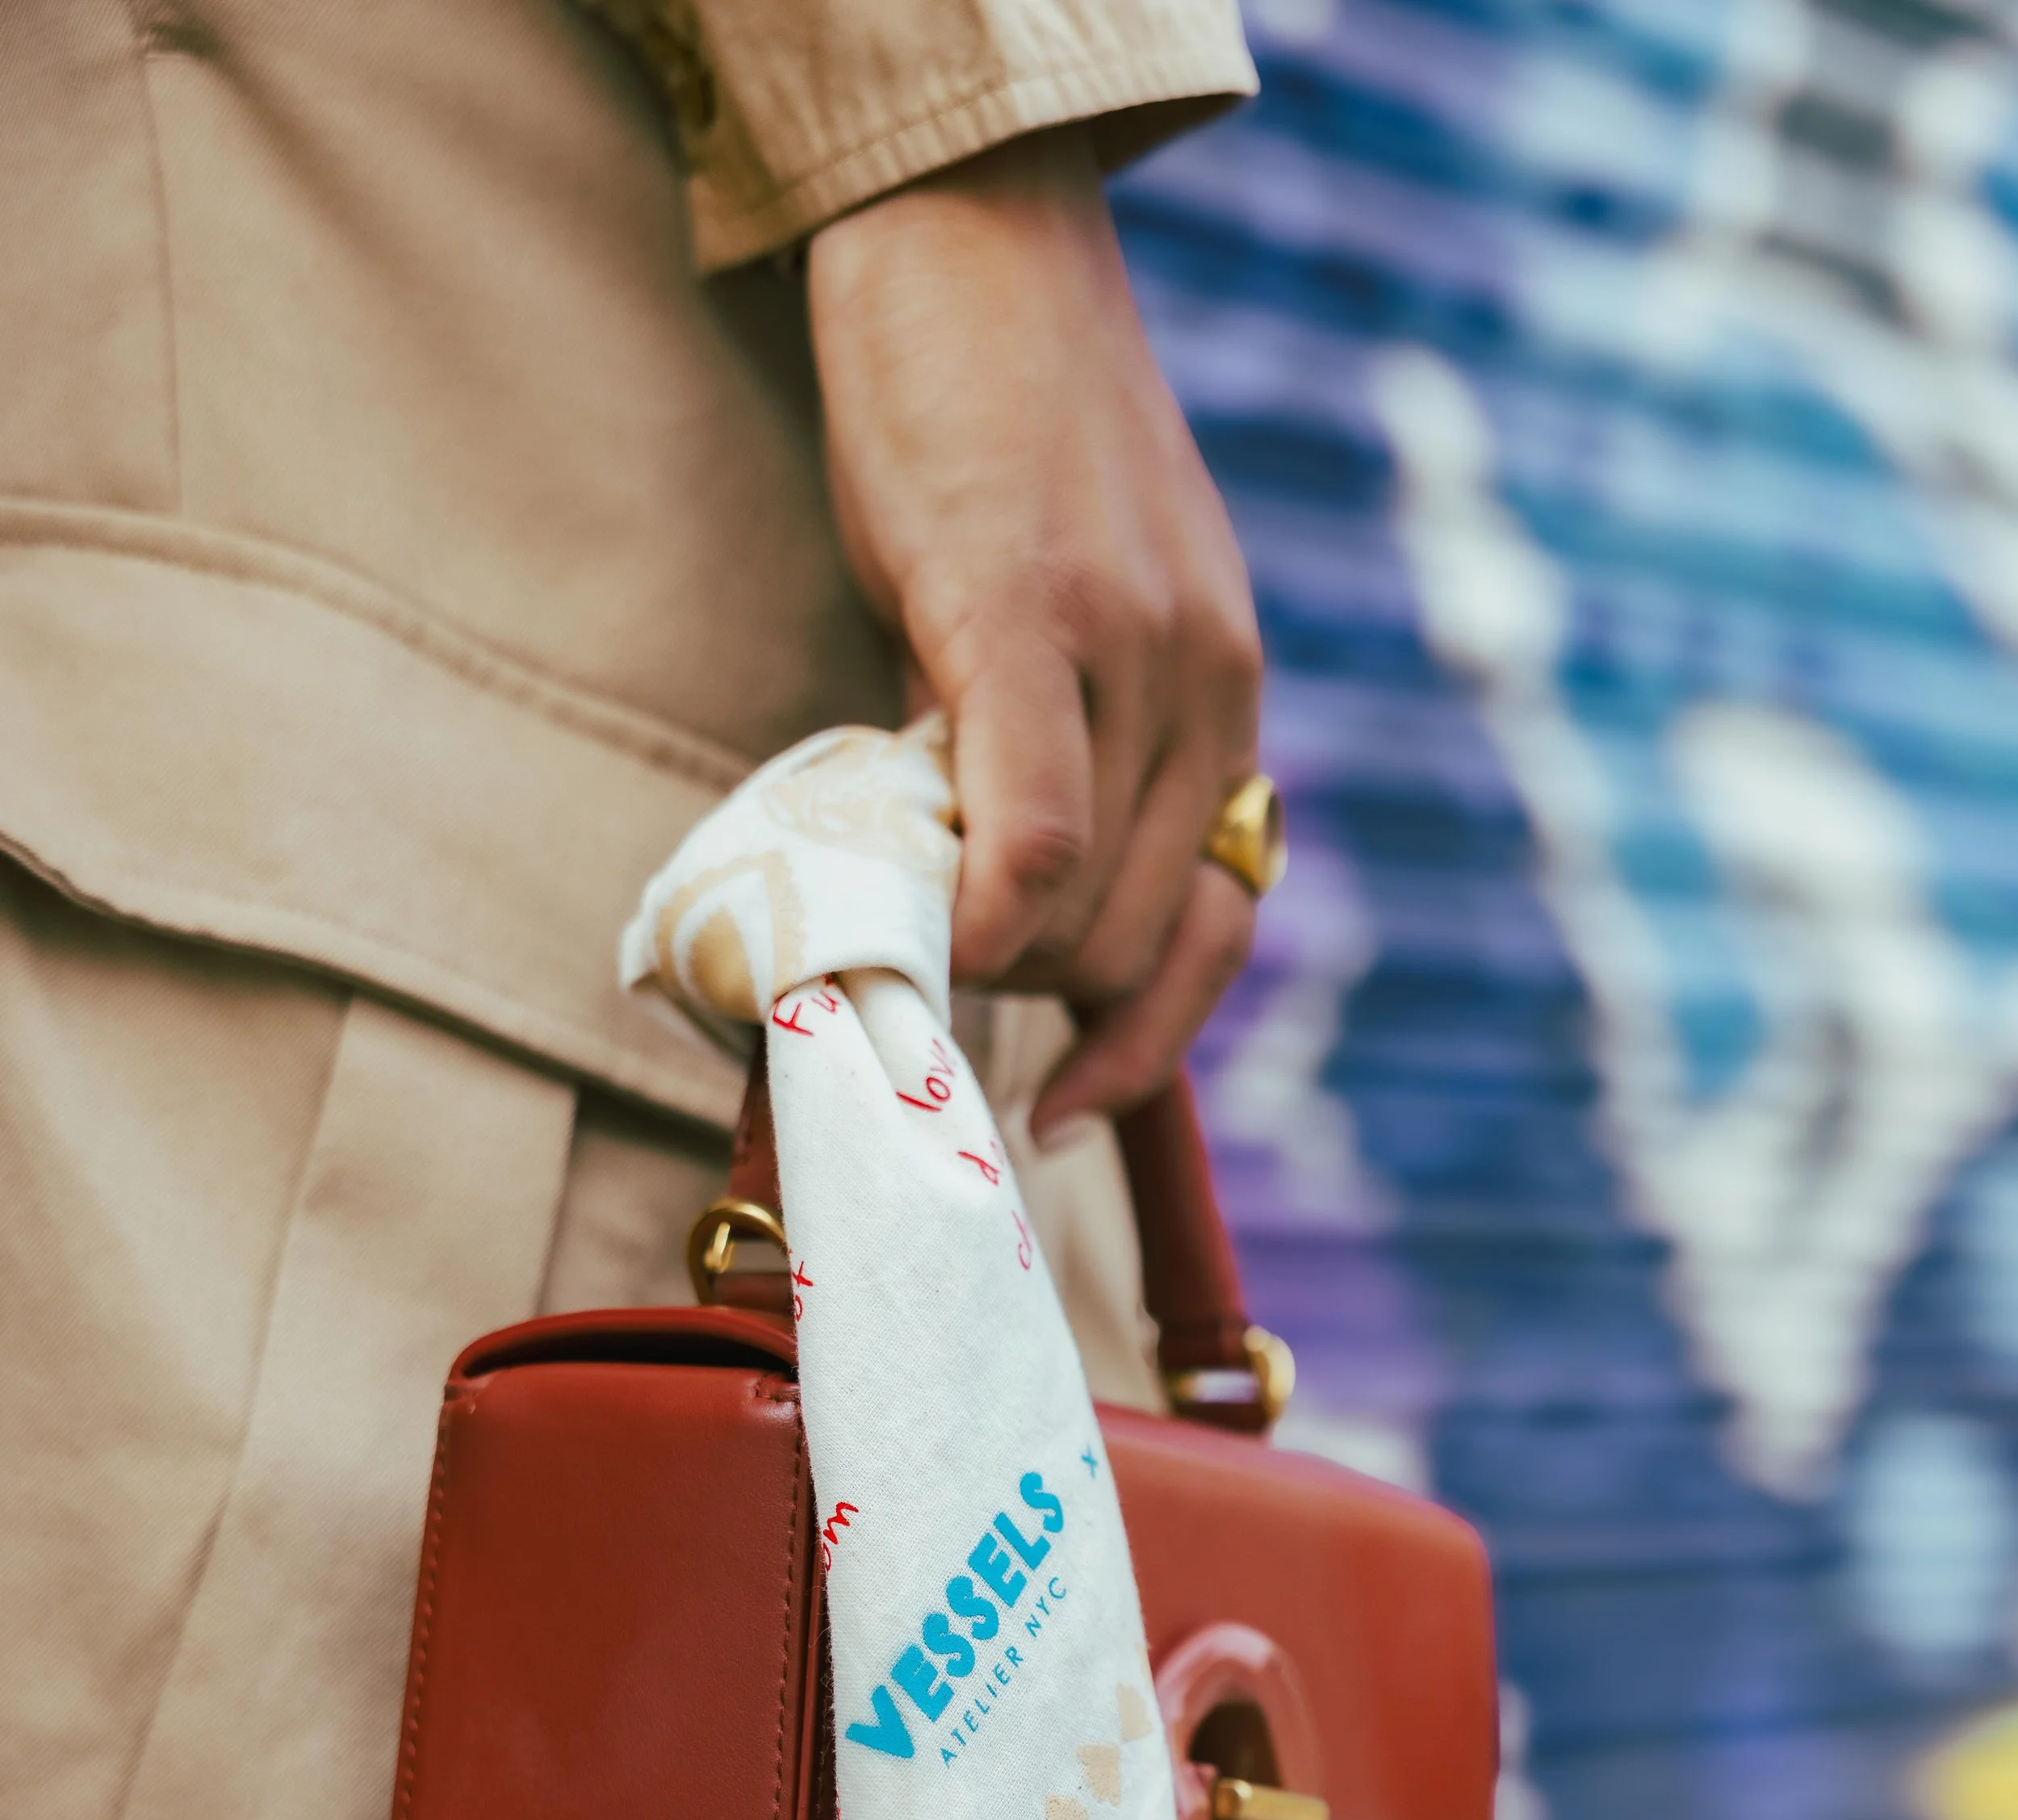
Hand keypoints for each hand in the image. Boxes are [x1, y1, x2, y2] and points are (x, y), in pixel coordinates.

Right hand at [807, 127, 1262, 1140]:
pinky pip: (1030, 832)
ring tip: (906, 902)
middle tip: (937, 962)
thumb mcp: (1082, 610)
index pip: (1219, 924)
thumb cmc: (998, 432)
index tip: (1070, 1106)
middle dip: (1039, 997)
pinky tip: (933, 925)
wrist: (972, 236)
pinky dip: (988, 913)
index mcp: (1226, 694)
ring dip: (991, 955)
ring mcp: (1130, 652)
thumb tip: (1005, 897)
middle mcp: (1207, 685)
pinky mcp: (1026, 614)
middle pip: (1138, 941)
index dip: (1149, 1045)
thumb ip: (1072, 746)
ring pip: (1084, 909)